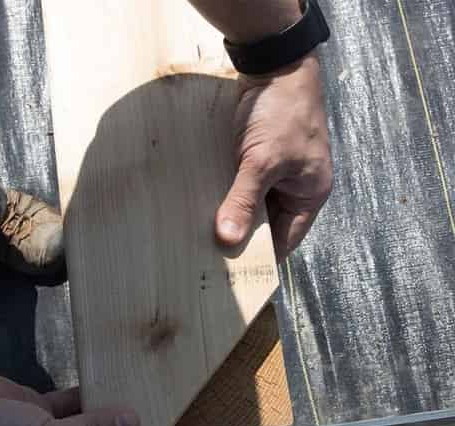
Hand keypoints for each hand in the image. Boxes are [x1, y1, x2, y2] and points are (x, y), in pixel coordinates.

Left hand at [217, 54, 332, 258]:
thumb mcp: (263, 161)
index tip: (231, 278)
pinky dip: (222, 200)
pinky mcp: (253, 162)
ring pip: (249, 209)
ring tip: (199, 244)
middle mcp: (293, 188)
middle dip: (240, 241)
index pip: (284, 242)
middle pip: (264, 228)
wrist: (274, 66)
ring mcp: (273, 175)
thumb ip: (245, 201)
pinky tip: (198, 214)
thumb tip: (228, 239)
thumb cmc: (283, 112)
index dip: (260, 259)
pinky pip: (237, 189)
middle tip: (208, 265)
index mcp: (308, 195)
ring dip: (227, 219)